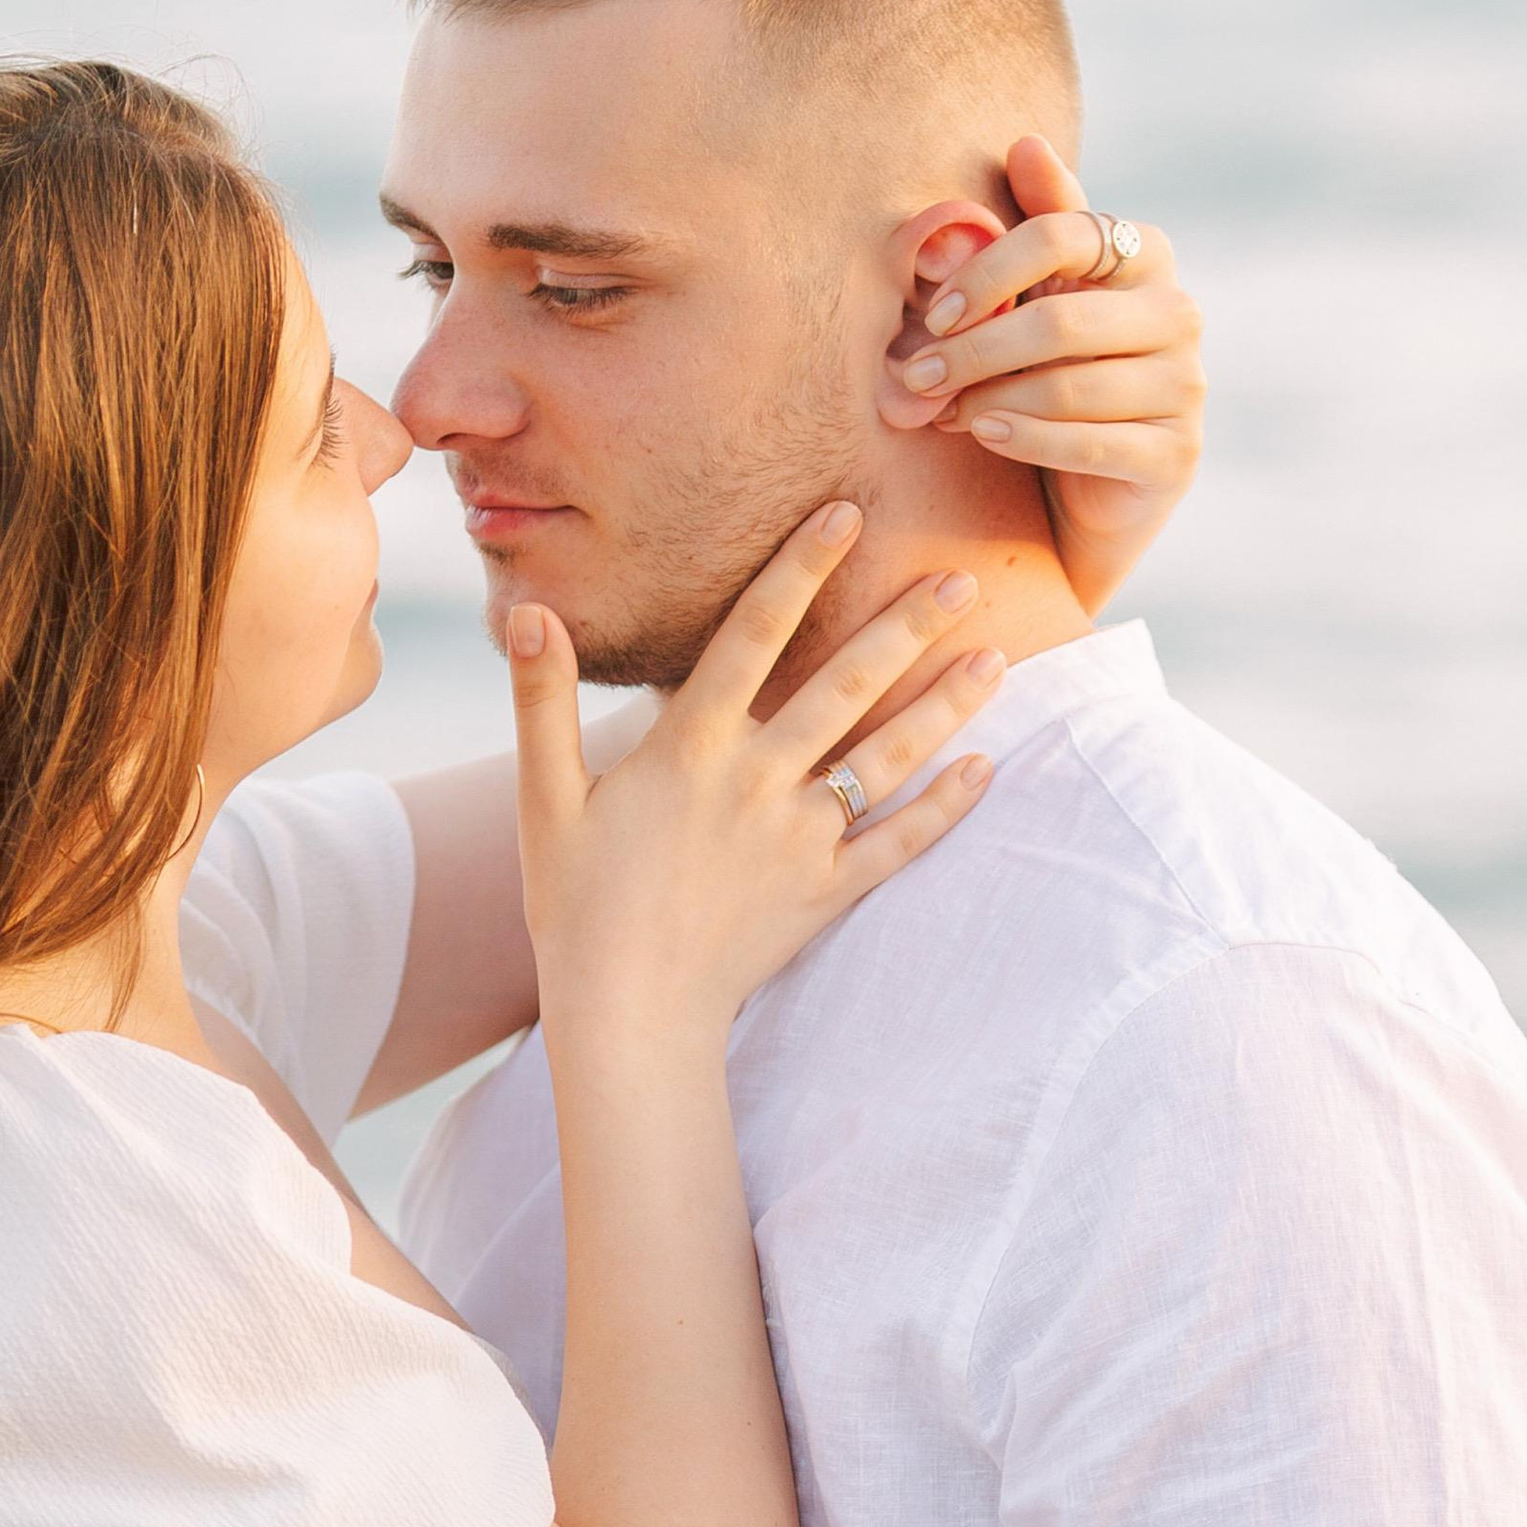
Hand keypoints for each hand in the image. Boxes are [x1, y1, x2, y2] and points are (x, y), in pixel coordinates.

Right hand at [512, 506, 998, 1044]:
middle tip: (964, 577)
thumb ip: (542, 701)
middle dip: (905, 626)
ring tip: (998, 656)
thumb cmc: (576, 903)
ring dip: (945, 705)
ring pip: (886, 757)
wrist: (628, 1013)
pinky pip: (898, 843)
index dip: (798, 569)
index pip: (753, 635)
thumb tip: (528, 612)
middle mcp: (757, 782)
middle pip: (844, 686)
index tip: (843, 512)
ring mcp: (799, 839)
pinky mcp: (825, 892)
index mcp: (691, 748)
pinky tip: (986, 768)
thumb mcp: (544, 799)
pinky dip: (945, 807)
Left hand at [881, 137, 1204, 617]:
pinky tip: (982, 433)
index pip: (1064, 234)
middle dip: (972, 351)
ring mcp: (1185, 389)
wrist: (1086, 488)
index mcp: (1146, 256)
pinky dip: (1023, 438)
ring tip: (938, 412)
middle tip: (912, 376)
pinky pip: (1088, 443)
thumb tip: (1026, 141)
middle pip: (1060, 320)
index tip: (933, 310)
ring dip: (988, 399)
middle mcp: (1179, 314)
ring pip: (1068, 386)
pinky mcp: (1175, 457)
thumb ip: (1037, 225)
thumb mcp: (1039, 295)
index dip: (989, 270)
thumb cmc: (1051, 370)